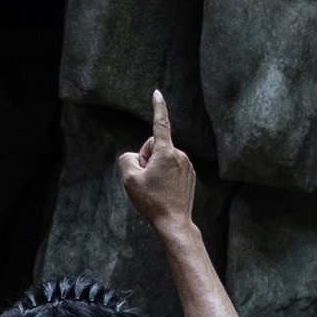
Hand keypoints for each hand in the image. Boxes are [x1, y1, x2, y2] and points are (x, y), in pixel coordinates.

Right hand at [119, 88, 195, 235]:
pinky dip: (164, 176)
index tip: (157, 93)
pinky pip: (171, 168)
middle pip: (154, 146)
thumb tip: (136, 157)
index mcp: (166, 152)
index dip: (158, 107)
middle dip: (146, 158)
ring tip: (155, 189)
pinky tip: (163, 192)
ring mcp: (187, 165)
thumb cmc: (152, 201)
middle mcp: (179, 155)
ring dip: (155, 168)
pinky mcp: (190, 175)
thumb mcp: (129, 179)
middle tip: (145, 179)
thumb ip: (127, 158)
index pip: (160, 123)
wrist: (174, 223)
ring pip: (162, 158)